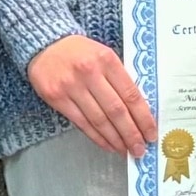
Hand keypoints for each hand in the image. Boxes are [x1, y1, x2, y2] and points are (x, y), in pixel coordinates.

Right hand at [27, 34, 155, 157]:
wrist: (45, 44)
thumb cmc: (80, 51)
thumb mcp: (104, 55)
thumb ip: (119, 78)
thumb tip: (138, 111)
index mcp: (107, 60)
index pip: (130, 94)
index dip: (143, 118)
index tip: (151, 133)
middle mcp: (89, 73)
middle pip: (116, 111)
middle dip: (131, 134)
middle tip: (140, 149)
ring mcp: (71, 86)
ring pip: (99, 120)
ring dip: (115, 139)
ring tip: (125, 150)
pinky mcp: (57, 98)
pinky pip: (81, 123)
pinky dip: (96, 137)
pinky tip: (107, 144)